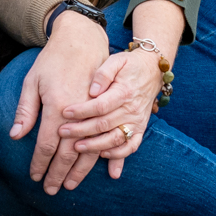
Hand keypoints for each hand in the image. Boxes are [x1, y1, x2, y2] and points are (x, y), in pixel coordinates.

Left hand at [10, 14, 112, 193]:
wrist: (81, 40)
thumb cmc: (52, 60)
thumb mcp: (32, 81)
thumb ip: (25, 110)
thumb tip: (15, 136)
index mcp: (57, 106)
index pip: (46, 144)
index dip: (40, 163)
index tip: (34, 177)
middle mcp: (78, 112)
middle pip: (68, 152)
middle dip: (58, 173)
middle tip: (51, 190)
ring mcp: (96, 111)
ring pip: (90, 149)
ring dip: (80, 171)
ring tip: (70, 185)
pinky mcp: (108, 108)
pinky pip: (111, 138)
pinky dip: (108, 157)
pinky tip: (107, 171)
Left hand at [57, 50, 161, 178]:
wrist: (153, 71)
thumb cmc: (129, 65)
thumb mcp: (116, 60)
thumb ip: (103, 74)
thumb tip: (92, 91)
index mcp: (124, 92)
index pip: (100, 106)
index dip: (81, 111)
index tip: (64, 112)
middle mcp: (132, 109)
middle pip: (104, 125)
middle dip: (81, 130)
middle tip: (62, 132)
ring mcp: (137, 121)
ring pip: (115, 139)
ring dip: (95, 146)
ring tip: (76, 147)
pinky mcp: (140, 129)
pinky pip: (131, 147)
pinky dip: (118, 155)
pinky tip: (102, 155)